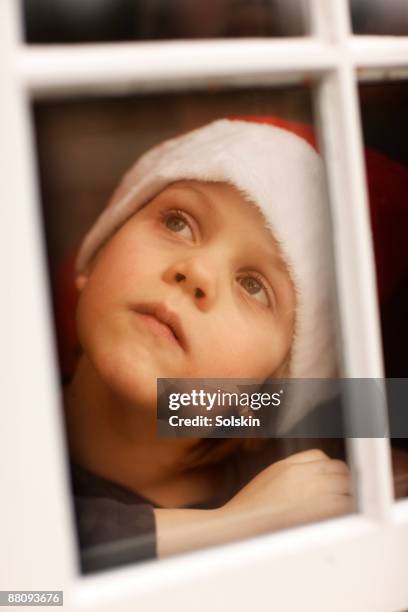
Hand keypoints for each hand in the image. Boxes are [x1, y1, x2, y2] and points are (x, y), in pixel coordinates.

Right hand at [220, 448, 353, 534]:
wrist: (238, 526)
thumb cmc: (250, 508)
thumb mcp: (269, 479)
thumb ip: (291, 472)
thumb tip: (313, 475)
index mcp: (289, 465)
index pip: (321, 456)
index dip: (328, 468)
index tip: (330, 480)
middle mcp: (304, 474)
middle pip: (339, 469)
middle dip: (343, 481)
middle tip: (342, 495)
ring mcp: (314, 490)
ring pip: (347, 485)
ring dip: (348, 495)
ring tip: (342, 509)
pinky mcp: (322, 511)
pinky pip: (347, 505)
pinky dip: (348, 510)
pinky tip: (341, 519)